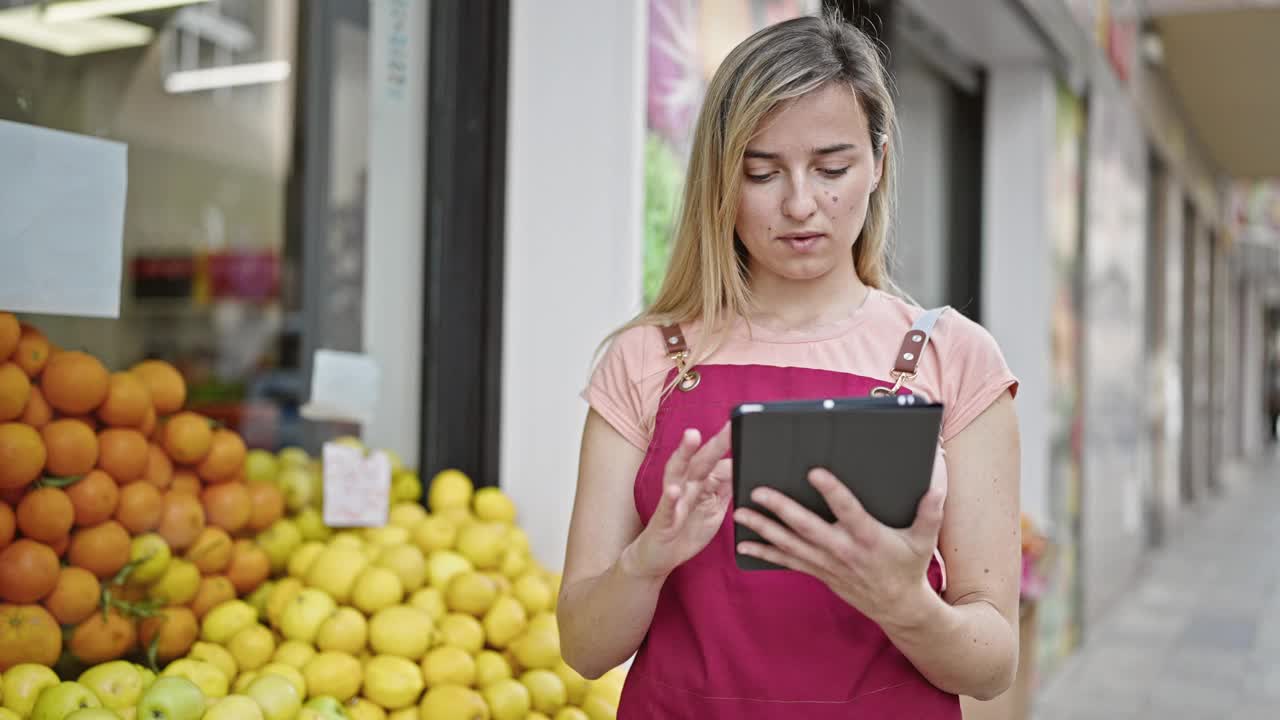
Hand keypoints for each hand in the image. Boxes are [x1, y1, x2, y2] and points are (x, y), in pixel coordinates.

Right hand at [622, 424, 731, 579]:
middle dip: (715, 443)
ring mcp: (673, 501)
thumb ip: (725, 488)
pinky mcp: (663, 520)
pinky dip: (670, 499)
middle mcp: (685, 486)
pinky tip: (674, 490)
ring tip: (692, 436)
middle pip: (700, 460)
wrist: (660, 556)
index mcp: (700, 483)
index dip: (729, 447)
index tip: (745, 428)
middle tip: (730, 426)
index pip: (717, 461)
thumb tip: (741, 467)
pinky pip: (667, 508)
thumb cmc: (687, 529)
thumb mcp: (713, 508)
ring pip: (677, 473)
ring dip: (684, 454)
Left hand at [733, 448, 947, 627]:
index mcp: (868, 537)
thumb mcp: (925, 540)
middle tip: (759, 491)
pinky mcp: (818, 571)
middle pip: (807, 526)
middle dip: (781, 508)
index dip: (831, 492)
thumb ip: (930, 513)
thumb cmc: (909, 566)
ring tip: (740, 513)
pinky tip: (743, 543)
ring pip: (790, 544)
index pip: (848, 510)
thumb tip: (937, 485)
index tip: (814, 472)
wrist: (898, 608)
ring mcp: (827, 563)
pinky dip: (765, 552)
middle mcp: (843, 549)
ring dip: (763, 528)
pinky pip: (787, 561)